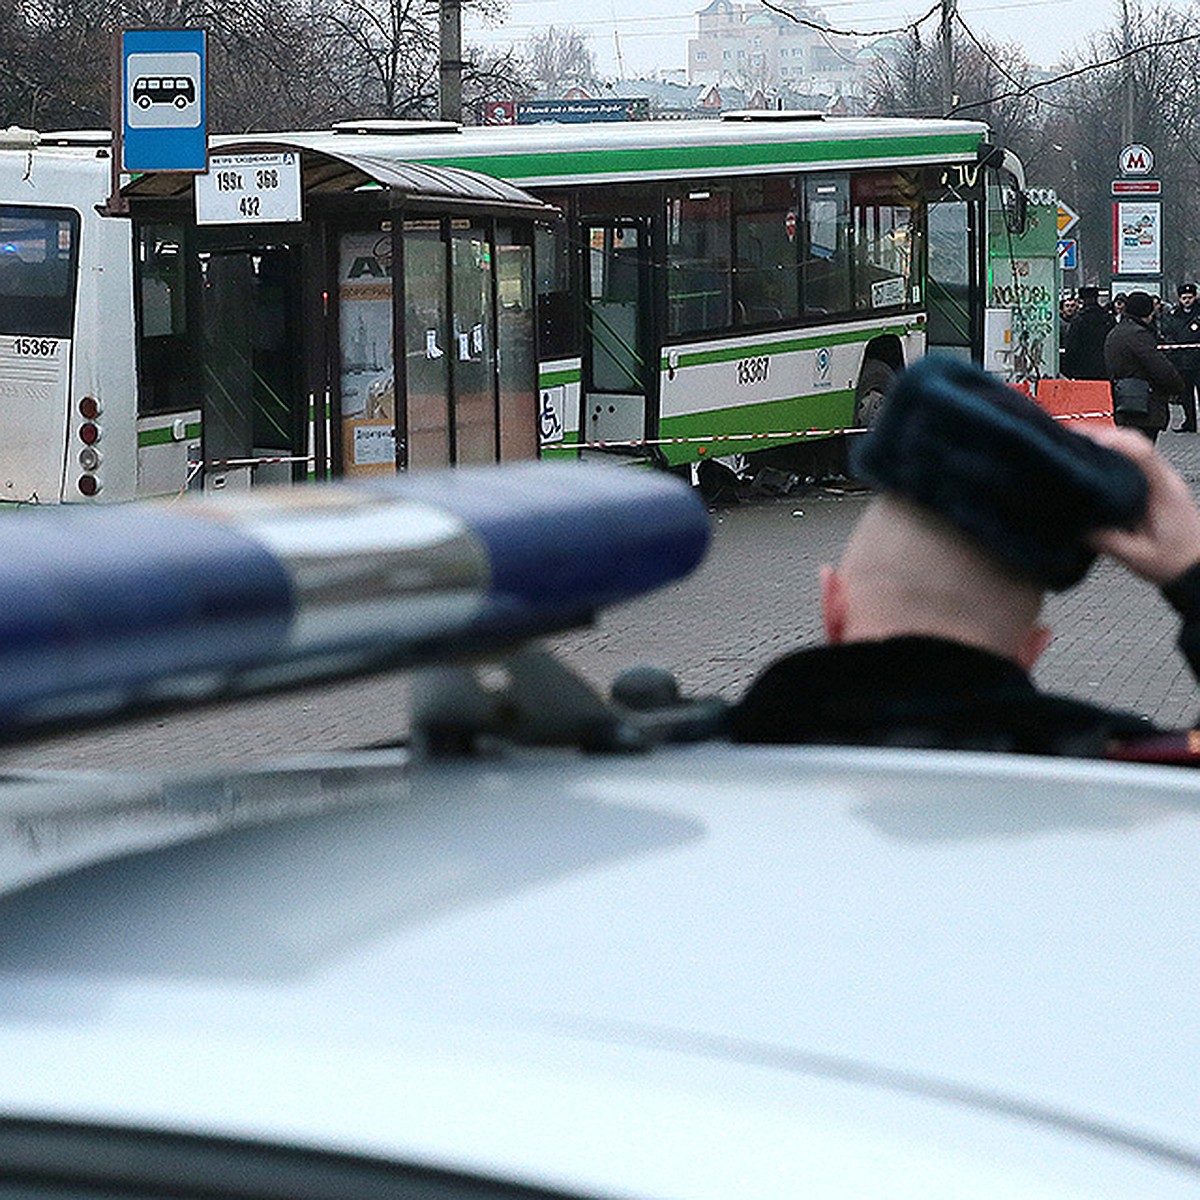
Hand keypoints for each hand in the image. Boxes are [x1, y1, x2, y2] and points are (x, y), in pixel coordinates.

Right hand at [1083, 425, 1199, 583]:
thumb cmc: (1175, 561)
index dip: (1111, 441)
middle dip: (1101, 434)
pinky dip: (1111, 452)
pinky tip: (1094, 458)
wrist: (1196, 566)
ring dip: (1106, 441)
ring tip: (1077, 444)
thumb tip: (1077, 527)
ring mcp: (1162, 479)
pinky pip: (1133, 458)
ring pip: (1134, 446)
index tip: (1086, 440)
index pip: (1140, 453)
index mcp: (1163, 492)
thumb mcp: (1136, 557)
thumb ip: (1106, 541)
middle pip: (1135, 441)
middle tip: (1071, 436)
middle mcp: (1165, 479)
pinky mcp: (1155, 484)